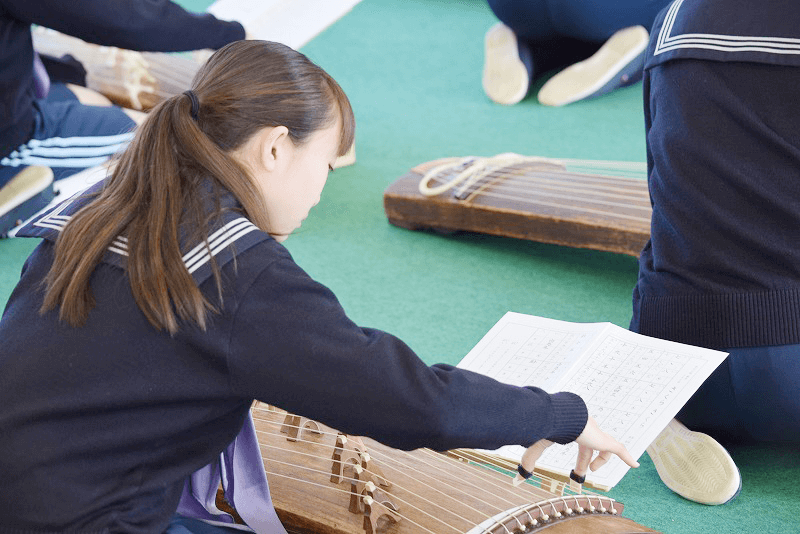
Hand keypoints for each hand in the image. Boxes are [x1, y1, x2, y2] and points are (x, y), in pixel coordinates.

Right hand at [514, 417, 638, 484]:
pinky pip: (619, 448)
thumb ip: (530, 460)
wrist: (558, 414)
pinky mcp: (604, 439)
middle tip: (583, 476)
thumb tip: (519, 477)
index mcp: (573, 429)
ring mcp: (596, 433)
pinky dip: (627, 457)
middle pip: (590, 449)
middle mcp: (586, 429)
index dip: (579, 461)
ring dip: (601, 460)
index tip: (575, 473)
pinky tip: (635, 465)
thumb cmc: (547, 426)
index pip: (579, 446)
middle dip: (586, 463)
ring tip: (593, 470)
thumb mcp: (538, 445)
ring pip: (605, 446)